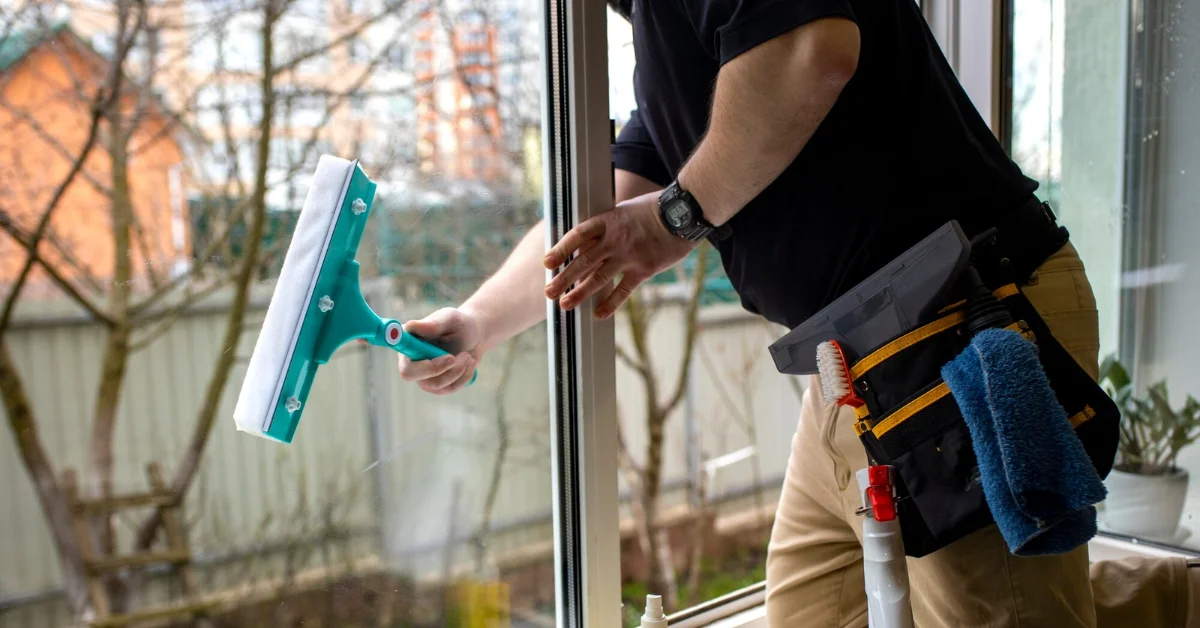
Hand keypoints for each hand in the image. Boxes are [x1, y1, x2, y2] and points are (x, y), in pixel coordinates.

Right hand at [396, 307, 482, 394]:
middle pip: (408, 374)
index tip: (425, 350)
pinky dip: (464, 375)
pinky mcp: (437, 386)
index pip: (398, 350)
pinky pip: (449, 388)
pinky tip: (468, 363)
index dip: (401, 352)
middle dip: (434, 368)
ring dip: (456, 370)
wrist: (475, 338)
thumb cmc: (459, 325)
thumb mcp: (450, 319)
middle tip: (452, 358)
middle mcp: (410, 360)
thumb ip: (433, 324)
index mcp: (408, 342)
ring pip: (435, 383)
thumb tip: (410, 326)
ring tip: (467, 355)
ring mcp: (423, 376)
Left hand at [543, 191, 695, 318]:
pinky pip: (624, 290)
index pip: (578, 235)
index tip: (547, 263)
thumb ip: (607, 226)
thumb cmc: (654, 210)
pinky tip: (599, 314)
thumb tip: (587, 240)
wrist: (683, 214)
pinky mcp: (644, 269)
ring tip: (565, 304)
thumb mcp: (624, 210)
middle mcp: (615, 239)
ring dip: (580, 292)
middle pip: (583, 261)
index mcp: (608, 221)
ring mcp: (629, 256)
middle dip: (564, 277)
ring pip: (599, 277)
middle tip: (549, 291)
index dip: (561, 249)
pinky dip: (611, 303)